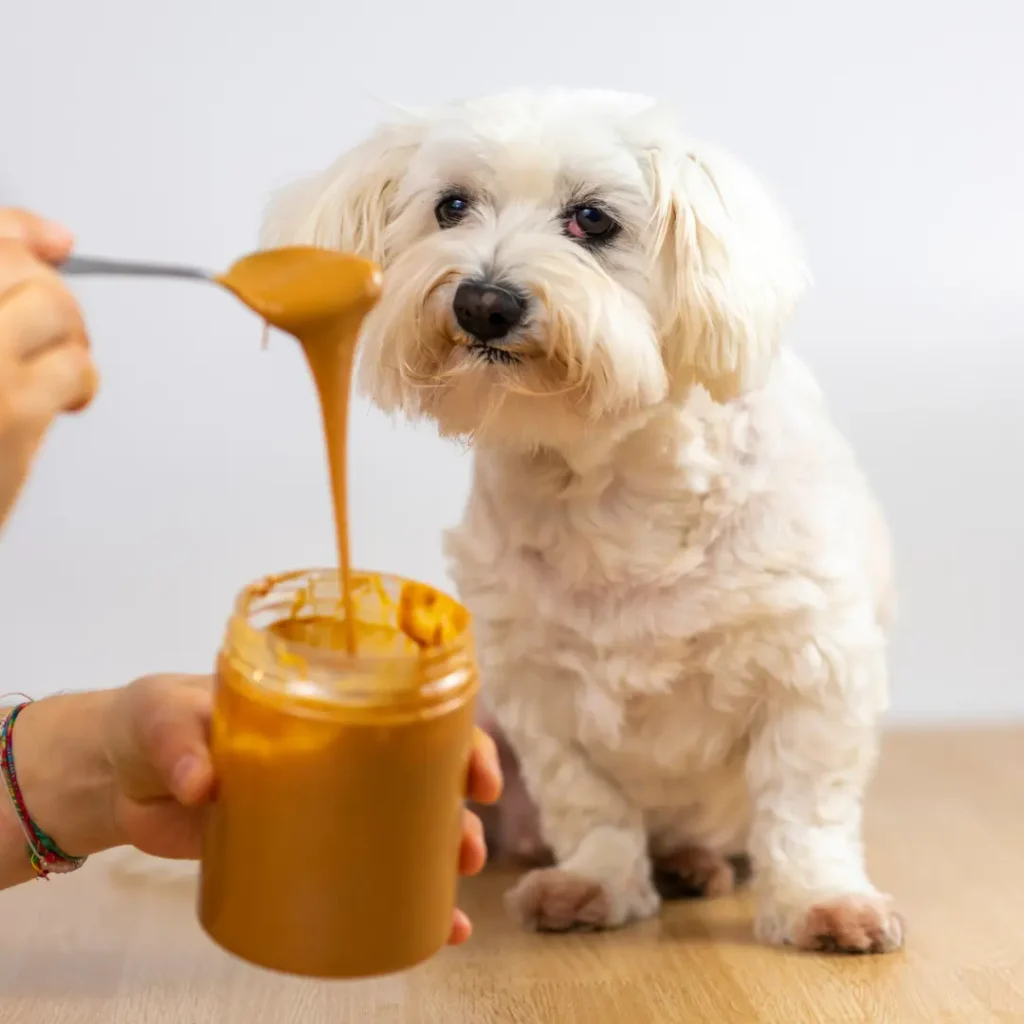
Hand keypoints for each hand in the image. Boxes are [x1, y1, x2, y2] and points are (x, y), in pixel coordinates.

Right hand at [0, 209, 98, 530]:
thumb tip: (59, 238)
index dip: (19, 231)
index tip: (52, 243)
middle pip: (15, 262)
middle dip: (45, 290)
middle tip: (45, 328)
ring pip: (51, 306)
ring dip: (67, 334)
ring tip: (51, 368)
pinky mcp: (7, 416)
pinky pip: (73, 367)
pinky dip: (81, 381)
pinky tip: (63, 401)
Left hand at [102, 676, 502, 943]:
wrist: (116, 771)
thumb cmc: (155, 720)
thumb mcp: (165, 717)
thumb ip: (180, 743)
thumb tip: (202, 785)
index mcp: (324, 705)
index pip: (408, 711)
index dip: (455, 738)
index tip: (479, 774)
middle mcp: (334, 753)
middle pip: (417, 776)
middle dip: (456, 811)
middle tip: (468, 846)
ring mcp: (316, 804)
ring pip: (396, 829)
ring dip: (436, 861)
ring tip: (456, 899)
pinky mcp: (290, 850)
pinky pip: (350, 875)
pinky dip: (389, 905)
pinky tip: (424, 934)